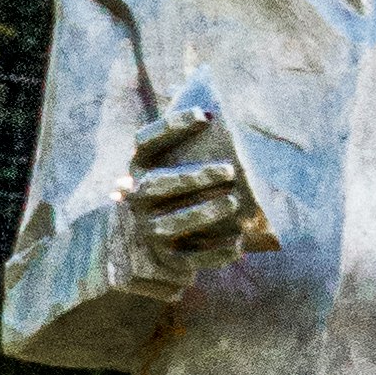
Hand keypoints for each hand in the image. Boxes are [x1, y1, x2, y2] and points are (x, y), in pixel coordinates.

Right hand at [111, 100, 258, 300]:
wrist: (144, 248)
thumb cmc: (173, 195)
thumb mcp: (170, 168)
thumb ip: (188, 148)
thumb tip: (219, 116)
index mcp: (138, 168)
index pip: (146, 141)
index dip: (173, 126)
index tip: (207, 114)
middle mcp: (136, 199)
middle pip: (158, 184)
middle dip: (195, 177)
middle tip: (230, 170)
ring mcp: (148, 231)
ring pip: (172, 224)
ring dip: (204, 213)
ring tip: (234, 203)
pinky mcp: (166, 259)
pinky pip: (190, 259)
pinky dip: (215, 253)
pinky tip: (239, 244)